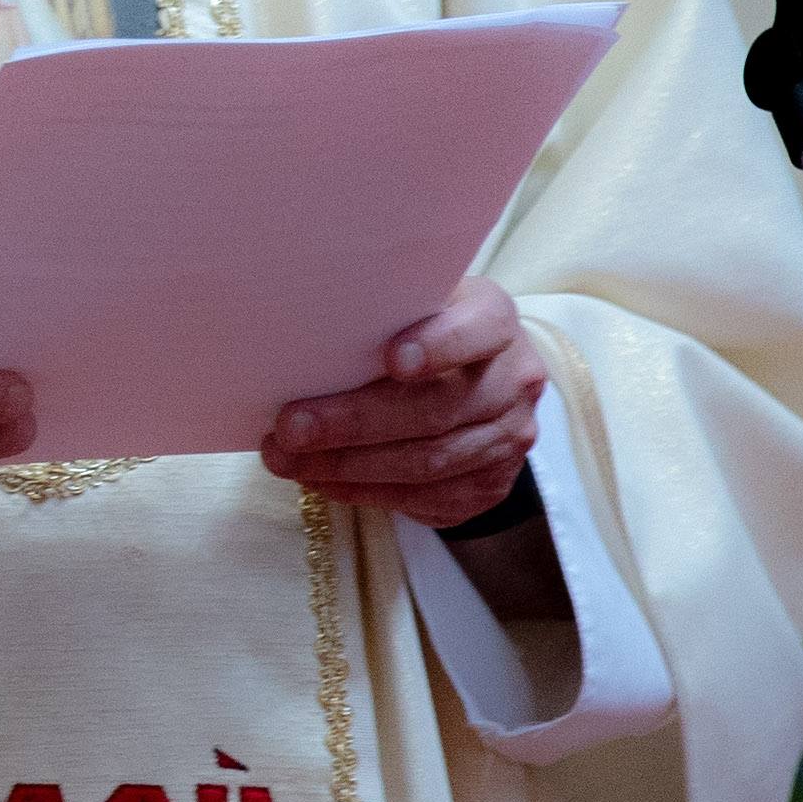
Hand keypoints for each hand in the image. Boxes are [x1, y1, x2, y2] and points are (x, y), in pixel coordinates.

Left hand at [264, 275, 541, 525]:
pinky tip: (320, 481)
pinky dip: (365, 492)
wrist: (474, 380)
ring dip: (348, 466)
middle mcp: (514, 380)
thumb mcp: (408, 304)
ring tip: (287, 460)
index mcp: (495, 321)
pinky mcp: (491, 485)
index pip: (480, 328)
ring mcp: (509, 438)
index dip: (440, 345)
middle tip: (290, 428)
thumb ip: (376, 312)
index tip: (391, 359)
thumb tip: (295, 329)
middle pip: (437, 408)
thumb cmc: (418, 330)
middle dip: (355, 422)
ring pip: (428, 461)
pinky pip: (426, 497)